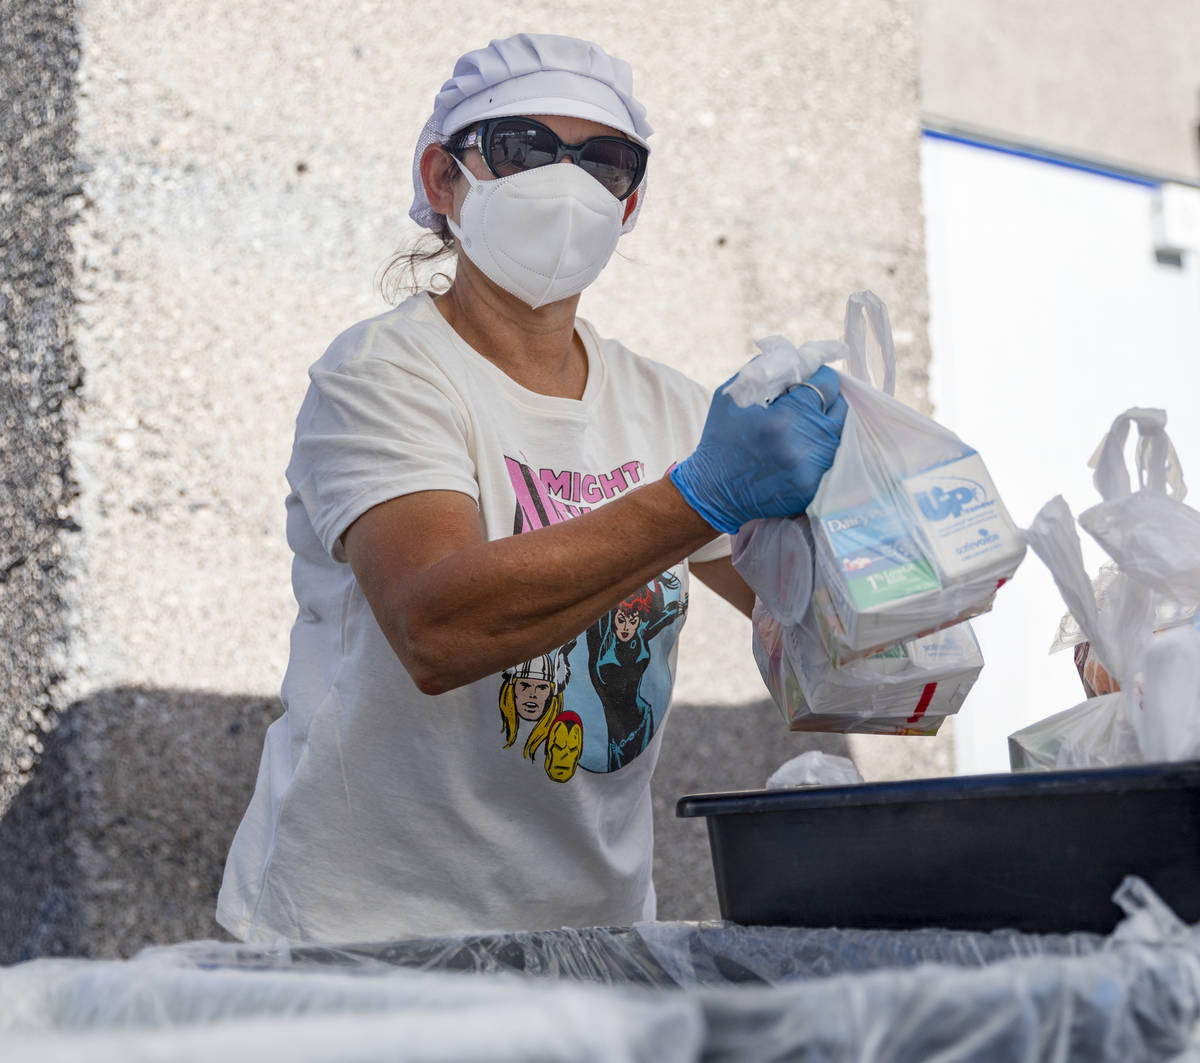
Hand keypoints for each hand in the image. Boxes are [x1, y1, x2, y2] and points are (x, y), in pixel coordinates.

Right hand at [670, 366, 846, 533]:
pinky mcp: (811, 488)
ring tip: (802, 423)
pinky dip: (817, 449)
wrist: (712, 493)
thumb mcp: (730, 395)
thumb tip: (795, 355)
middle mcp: (802, 446)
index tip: (812, 377)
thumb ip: (765, 369)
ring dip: (823, 424)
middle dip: (826, 400)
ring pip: (837, 435)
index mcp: (782, 419)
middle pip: (839, 410)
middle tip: (809, 400)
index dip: (821, 376)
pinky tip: (796, 448)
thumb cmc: (720, 439)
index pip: (826, 385)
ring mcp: (809, 471)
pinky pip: (828, 459)